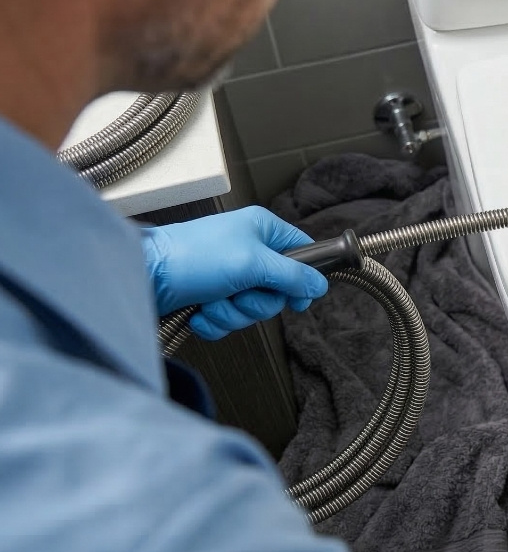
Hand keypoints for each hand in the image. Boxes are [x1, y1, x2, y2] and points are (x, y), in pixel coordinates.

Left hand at [142, 206, 328, 340]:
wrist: (144, 275)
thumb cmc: (194, 257)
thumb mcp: (253, 263)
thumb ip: (293, 275)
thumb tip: (319, 286)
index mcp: (262, 230)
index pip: (302, 252)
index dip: (303, 278)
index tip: (297, 298)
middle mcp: (248, 251)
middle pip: (278, 289)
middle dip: (257, 301)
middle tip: (240, 293)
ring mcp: (229, 275)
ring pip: (254, 308)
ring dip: (234, 313)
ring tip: (212, 302)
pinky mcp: (211, 296)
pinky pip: (230, 318)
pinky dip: (216, 321)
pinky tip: (200, 312)